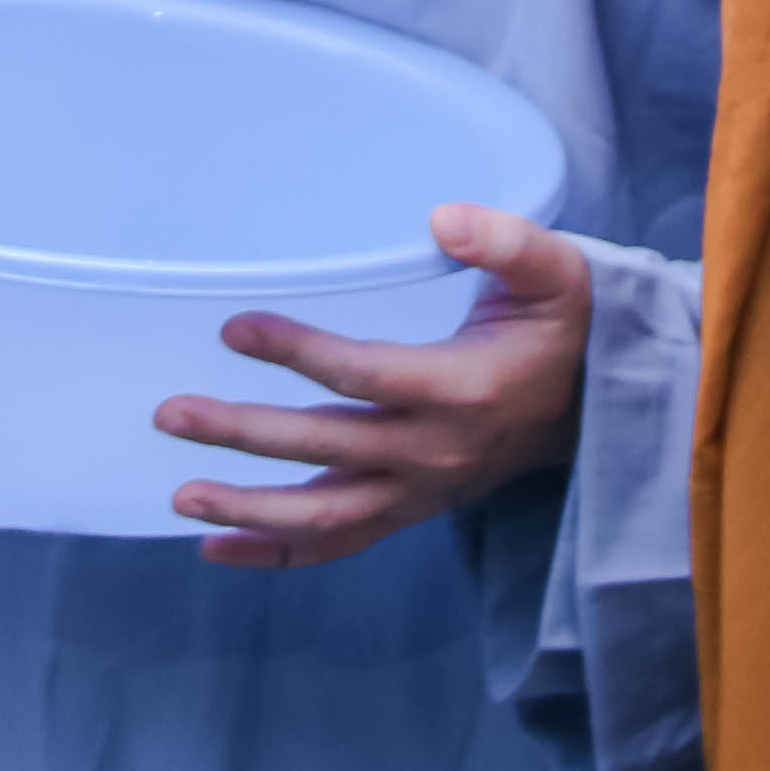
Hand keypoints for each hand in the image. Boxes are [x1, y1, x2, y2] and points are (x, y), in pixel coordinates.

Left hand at [164, 206, 590, 567]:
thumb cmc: (566, 326)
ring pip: (325, 515)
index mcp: (463, 388)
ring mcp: (421, 491)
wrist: (597, 404)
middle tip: (172, 412)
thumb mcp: (558, 270)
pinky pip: (339, 544)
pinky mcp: (412, 509)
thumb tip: (441, 217)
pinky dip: (276, 553)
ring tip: (181, 492)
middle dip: (243, 434)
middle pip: (325, 450)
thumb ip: (506, 240)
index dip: (297, 353)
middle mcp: (435, 452)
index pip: (364, 376)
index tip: (236, 328)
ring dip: (248, 507)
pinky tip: (216, 547)